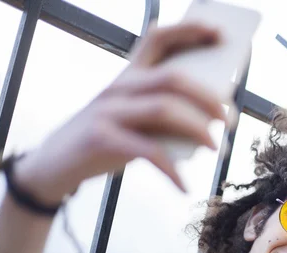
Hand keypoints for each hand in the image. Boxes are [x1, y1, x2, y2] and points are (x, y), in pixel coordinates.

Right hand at [16, 23, 228, 202]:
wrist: (55, 165)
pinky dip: (172, 171)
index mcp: (128, 75)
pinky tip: (184, 187)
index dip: (190, 30)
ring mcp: (107, 110)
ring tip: (217, 148)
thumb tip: (211, 122)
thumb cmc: (106, 140)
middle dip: (209, 97)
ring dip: (198, 129)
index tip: (221, 34)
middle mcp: (118, 85)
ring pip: (164, 109)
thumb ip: (164, 113)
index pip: (158, 38)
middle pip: (172, 78)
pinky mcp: (100, 138)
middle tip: (231, 119)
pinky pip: (148, 151)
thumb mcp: (134, 120)